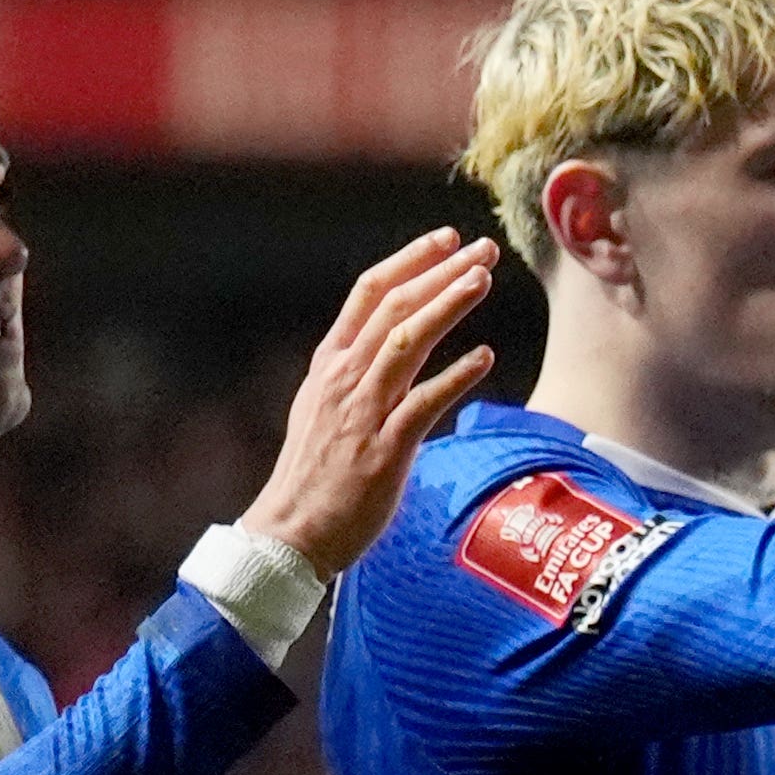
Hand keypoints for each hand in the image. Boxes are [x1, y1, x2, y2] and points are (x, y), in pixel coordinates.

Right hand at [239, 231, 499, 576]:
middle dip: (440, 272)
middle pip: (394, 308)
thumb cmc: (314, 477)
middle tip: (482, 248)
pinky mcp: (382, 450)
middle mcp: (343, 378)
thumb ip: (357, 376)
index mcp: (329, 364)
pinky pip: (423, 403)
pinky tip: (485, 357)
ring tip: (484, 280)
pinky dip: (455, 376)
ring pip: (407, 342)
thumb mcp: (325, 410)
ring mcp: (361, 412)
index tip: (447, 240)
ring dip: (447, 306)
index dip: (410, 262)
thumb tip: (391, 350)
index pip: (369, 294)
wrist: (289, 534)